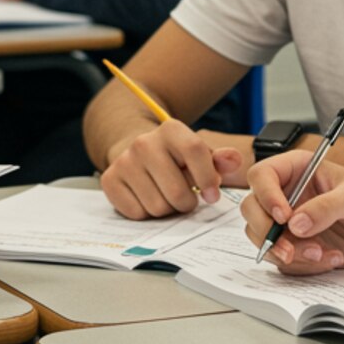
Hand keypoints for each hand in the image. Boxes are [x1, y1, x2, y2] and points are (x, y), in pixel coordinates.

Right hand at [101, 123, 247, 218]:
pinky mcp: (110, 180)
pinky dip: (146, 213)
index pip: (195, 152)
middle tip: (185, 196)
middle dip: (187, 201)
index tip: (213, 195)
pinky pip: (137, 213)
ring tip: (166, 195)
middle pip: (177, 191)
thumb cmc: (177, 158)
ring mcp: (124, 161)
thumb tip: (233, 161)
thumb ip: (220, 160)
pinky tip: (148, 197)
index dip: (208, 178)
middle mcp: (144, 143)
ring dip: (167, 208)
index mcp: (171, 130)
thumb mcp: (201, 154)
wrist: (139, 153)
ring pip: (157, 207)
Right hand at [243, 153, 343, 275]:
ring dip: (289, 254)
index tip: (284, 216)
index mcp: (298, 170)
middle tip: (290, 250)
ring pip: (263, 240)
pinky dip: (304, 266)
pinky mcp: (297, 248)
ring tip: (323, 254)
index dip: (266, 196)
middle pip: (252, 210)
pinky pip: (284, 262)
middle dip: (268, 233)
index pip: (262, 176)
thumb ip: (326, 208)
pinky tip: (332, 258)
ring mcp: (289, 224)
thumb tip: (295, 224)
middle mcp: (287, 196)